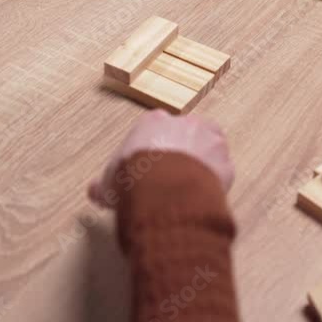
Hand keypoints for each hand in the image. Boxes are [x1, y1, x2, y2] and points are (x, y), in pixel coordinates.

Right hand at [88, 110, 234, 206]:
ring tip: (188, 189)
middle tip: (171, 179)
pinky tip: (203, 199)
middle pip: (185, 136)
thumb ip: (103, 185)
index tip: (151, 166)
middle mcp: (185, 124)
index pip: (156, 129)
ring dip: (201, 165)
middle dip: (180, 154)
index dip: (154, 150)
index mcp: (154, 122)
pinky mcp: (226, 164)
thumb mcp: (108, 182)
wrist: (162, 190)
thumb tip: (95, 192)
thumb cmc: (133, 179)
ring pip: (209, 150)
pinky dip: (215, 184)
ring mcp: (210, 142)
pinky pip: (222, 173)